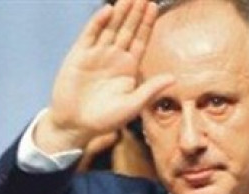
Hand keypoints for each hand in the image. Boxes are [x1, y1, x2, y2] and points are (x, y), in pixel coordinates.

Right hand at [35, 0, 173, 153]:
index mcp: (128, 67)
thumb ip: (150, 90)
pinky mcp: (79, 56)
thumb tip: (173, 78)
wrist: (75, 125)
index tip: (153, 6)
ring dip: (119, 12)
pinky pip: (90, 35)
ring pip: (110, 28)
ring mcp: (96, 54)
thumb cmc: (104, 120)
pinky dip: (98, 23)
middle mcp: (113, 57)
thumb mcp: (131, 106)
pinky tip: (108, 11)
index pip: (140, 40)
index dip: (146, 23)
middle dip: (134, 11)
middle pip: (127, 28)